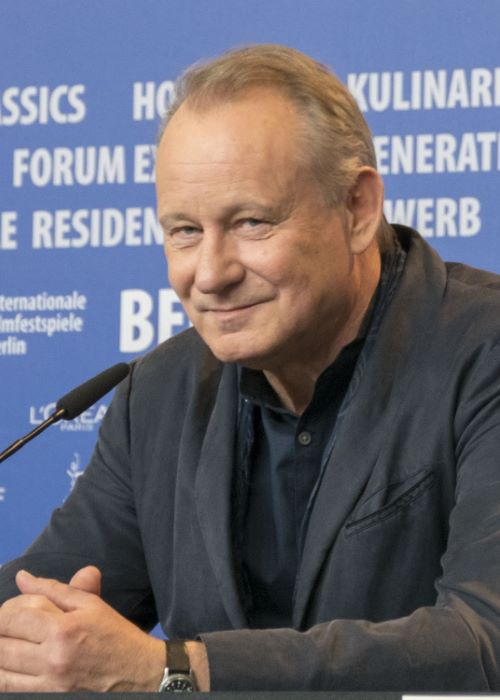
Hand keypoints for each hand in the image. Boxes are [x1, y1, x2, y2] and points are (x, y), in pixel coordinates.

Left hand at [0, 567, 164, 691]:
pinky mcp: (49, 699)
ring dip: (1, 655)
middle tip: (11, 628)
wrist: (139, 674)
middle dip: (1, 632)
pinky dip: (6, 677)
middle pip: (2, 645)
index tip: (12, 611)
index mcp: (64, 628)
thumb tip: (22, 577)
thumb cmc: (115, 636)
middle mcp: (53, 658)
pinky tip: (15, 666)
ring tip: (12, 645)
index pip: (12, 617)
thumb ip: (53, 589)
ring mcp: (50, 685)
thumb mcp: (90, 605)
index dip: (6, 611)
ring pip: (1, 671)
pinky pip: (11, 690)